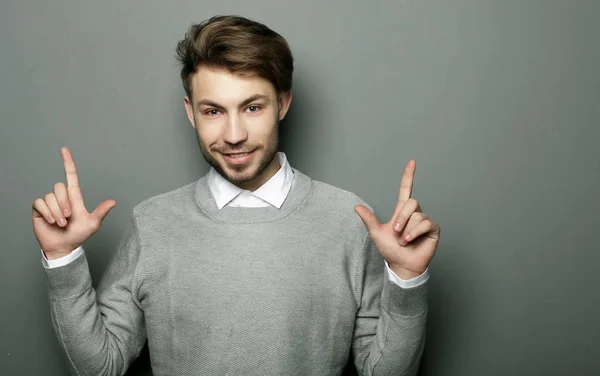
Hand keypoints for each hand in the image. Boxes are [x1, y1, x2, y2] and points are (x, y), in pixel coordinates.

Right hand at [32, 147, 115, 259]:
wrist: (64, 247)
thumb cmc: (78, 235)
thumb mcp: (93, 224)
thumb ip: (101, 212)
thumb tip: (113, 202)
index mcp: (74, 197)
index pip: (71, 176)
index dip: (68, 162)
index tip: (64, 149)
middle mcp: (61, 197)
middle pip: (59, 186)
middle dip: (64, 203)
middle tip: (68, 218)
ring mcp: (49, 202)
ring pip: (50, 196)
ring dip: (56, 211)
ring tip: (61, 223)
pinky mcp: (39, 209)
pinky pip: (40, 203)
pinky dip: (47, 213)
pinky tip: (51, 222)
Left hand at [355, 160, 439, 279]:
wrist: (401, 265)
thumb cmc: (390, 250)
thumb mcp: (377, 233)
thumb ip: (369, 219)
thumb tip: (357, 207)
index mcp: (401, 211)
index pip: (406, 189)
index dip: (408, 175)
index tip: (412, 162)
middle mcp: (414, 213)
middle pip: (411, 202)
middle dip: (402, 218)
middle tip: (396, 233)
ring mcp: (424, 221)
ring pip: (416, 215)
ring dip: (407, 230)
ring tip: (404, 241)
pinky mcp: (433, 229)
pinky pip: (425, 223)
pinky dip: (415, 233)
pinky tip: (411, 241)